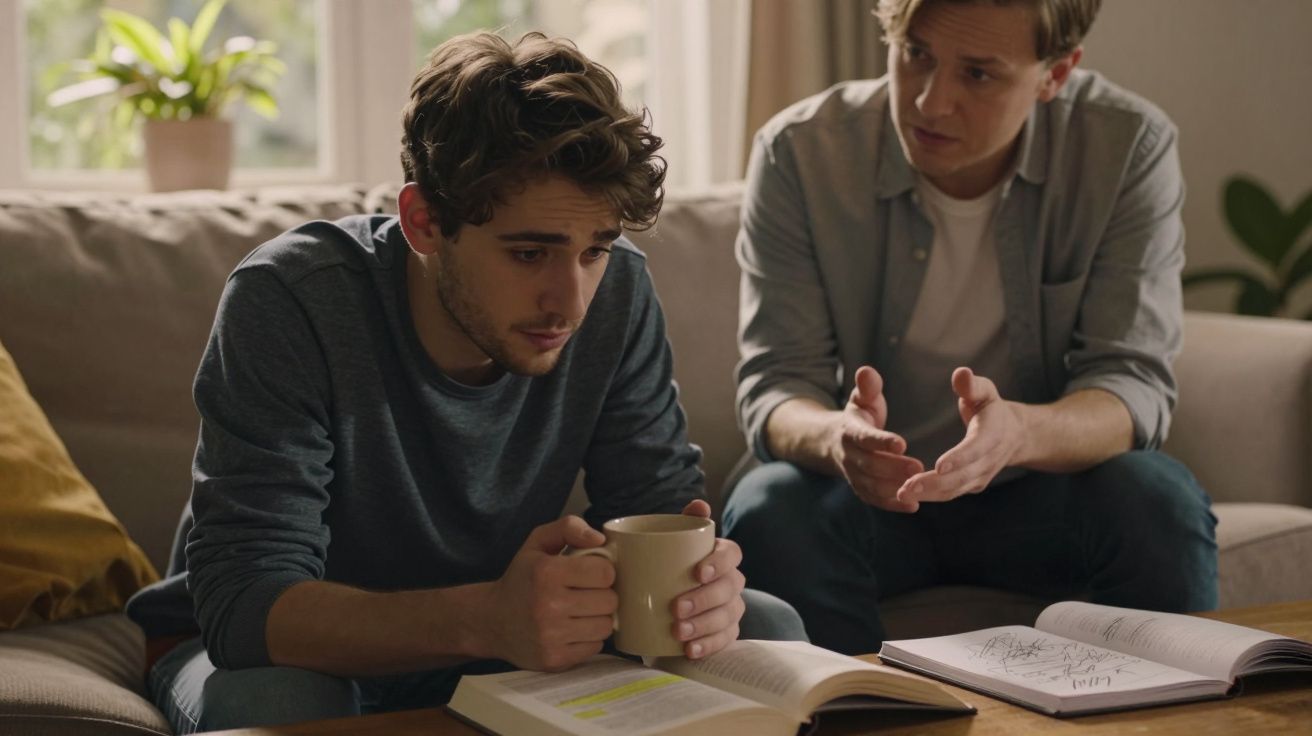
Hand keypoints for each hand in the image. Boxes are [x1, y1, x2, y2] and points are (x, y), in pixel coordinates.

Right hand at [480, 516, 617, 670]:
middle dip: (602, 595)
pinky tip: (572, 630)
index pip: (605, 573)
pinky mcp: (554, 659)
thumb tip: (600, 539)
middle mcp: (548, 605)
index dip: (602, 572)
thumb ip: (569, 528)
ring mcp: (551, 636)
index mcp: (546, 572)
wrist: (490, 621)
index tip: (590, 574)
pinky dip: (588, 638)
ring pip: (605, 627)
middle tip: (585, 594)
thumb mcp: (537, 543)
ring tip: (580, 612)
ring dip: (597, 618)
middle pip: (609, 601)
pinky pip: (594, 647)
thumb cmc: (521, 579)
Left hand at [672, 500, 746, 658]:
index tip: (697, 573)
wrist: (659, 601)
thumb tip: (699, 505)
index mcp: (721, 556)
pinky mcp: (726, 632)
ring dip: (704, 626)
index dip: (718, 563)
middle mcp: (731, 581)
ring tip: (678, 632)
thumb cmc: (668, 567)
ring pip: (727, 616)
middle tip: (676, 608)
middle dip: (704, 599)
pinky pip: (724, 641)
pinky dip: (707, 646)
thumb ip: (683, 523)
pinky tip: (690, 650)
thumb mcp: (669, 545)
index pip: (731, 554)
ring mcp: (731, 608)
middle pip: (728, 588)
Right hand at [832, 366, 922, 511]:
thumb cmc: (857, 417)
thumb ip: (867, 387)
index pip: (864, 437)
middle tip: (919, 468)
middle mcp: (848, 455)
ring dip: (894, 488)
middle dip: (893, 467)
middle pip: (869, 464)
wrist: (831, 443)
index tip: (902, 443)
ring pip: (871, 485)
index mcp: (849, 430)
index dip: (881, 441)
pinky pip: (873, 499)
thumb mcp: (860, 399)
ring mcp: (852, 474)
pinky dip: (891, 504)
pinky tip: (912, 506)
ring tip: (919, 489)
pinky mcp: (859, 488)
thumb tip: (867, 371)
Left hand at [897, 367, 1024, 504]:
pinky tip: (908, 495)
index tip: (939, 465)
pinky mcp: (972, 485)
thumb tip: (961, 373)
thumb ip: (972, 385)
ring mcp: (981, 476)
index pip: (977, 448)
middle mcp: (989, 460)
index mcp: (994, 434)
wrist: (1014, 435)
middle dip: (934, 483)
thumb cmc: (992, 408)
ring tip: (901, 494)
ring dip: (928, 494)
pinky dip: (930, 496)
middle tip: (906, 487)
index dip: (959, 457)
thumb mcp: (986, 392)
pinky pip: (950, 493)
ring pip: (954, 489)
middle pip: (962, 476)